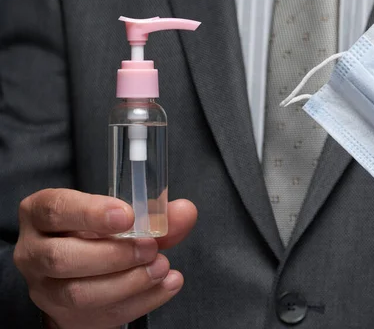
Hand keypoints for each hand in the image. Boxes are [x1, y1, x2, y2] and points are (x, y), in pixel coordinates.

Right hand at [13, 188, 196, 328]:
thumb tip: (185, 211)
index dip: (91, 212)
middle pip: (62, 258)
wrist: (86, 270)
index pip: (55, 209)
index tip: (128, 216)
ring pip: (77, 293)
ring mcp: (45, 289)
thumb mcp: (123, 216)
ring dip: (128, 282)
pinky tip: (166, 285)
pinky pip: (100, 316)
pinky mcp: (65, 317)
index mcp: (41, 214)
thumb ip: (155, 214)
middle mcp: (34, 251)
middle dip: (114, 254)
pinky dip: (141, 301)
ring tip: (161, 267)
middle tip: (151, 247)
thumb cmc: (101, 233)